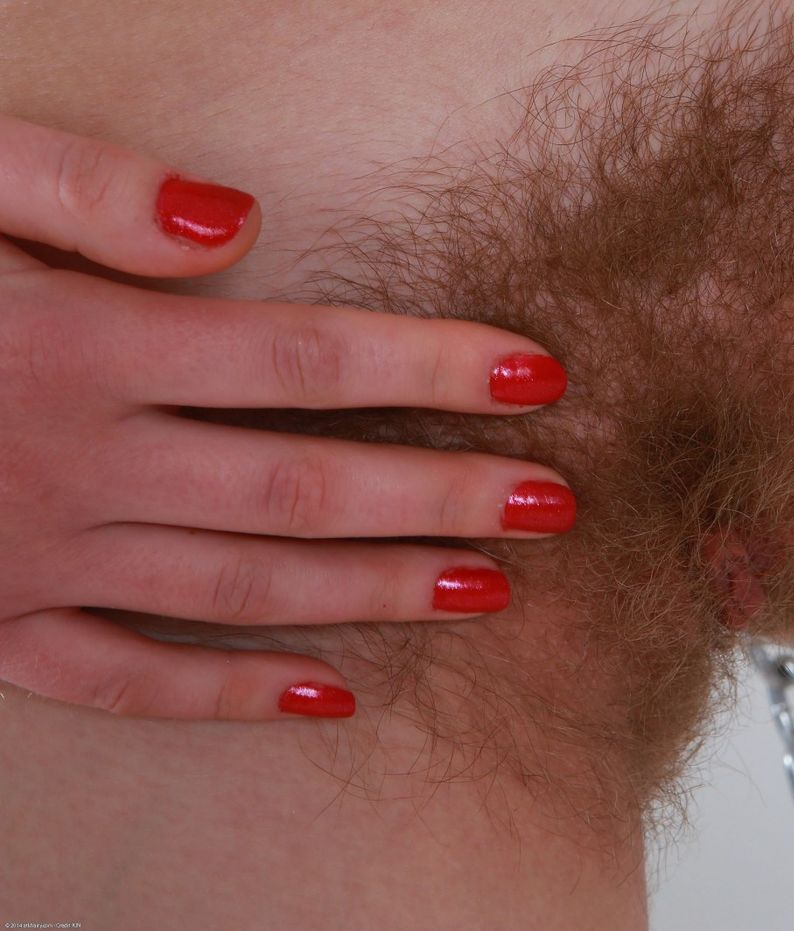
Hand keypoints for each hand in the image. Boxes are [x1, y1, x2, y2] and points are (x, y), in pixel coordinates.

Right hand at [0, 114, 573, 720]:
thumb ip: (73, 187)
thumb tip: (236, 223)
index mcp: (66, 349)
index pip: (301, 358)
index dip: (428, 364)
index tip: (538, 373)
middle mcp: (66, 467)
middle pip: (298, 487)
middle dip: (438, 495)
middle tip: (556, 505)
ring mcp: (25, 562)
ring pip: (237, 588)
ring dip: (372, 592)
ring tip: (490, 594)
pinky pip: (118, 678)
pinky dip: (221, 695)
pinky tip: (322, 697)